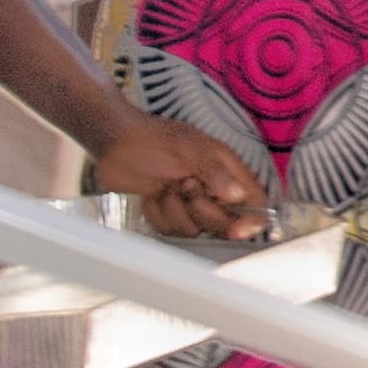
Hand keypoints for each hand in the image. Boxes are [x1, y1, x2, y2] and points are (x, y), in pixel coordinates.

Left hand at [93, 112, 269, 241]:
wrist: (114, 142)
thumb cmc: (153, 137)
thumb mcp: (188, 147)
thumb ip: (215, 171)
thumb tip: (238, 195)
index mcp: (225, 168)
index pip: (254, 199)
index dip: (251, 218)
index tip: (236, 230)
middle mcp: (211, 188)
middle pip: (223, 221)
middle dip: (200, 209)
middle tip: (185, 186)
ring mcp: (188, 201)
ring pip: (193, 228)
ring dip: (174, 210)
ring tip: (164, 186)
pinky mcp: (167, 211)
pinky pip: (169, 230)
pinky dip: (157, 214)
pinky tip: (151, 195)